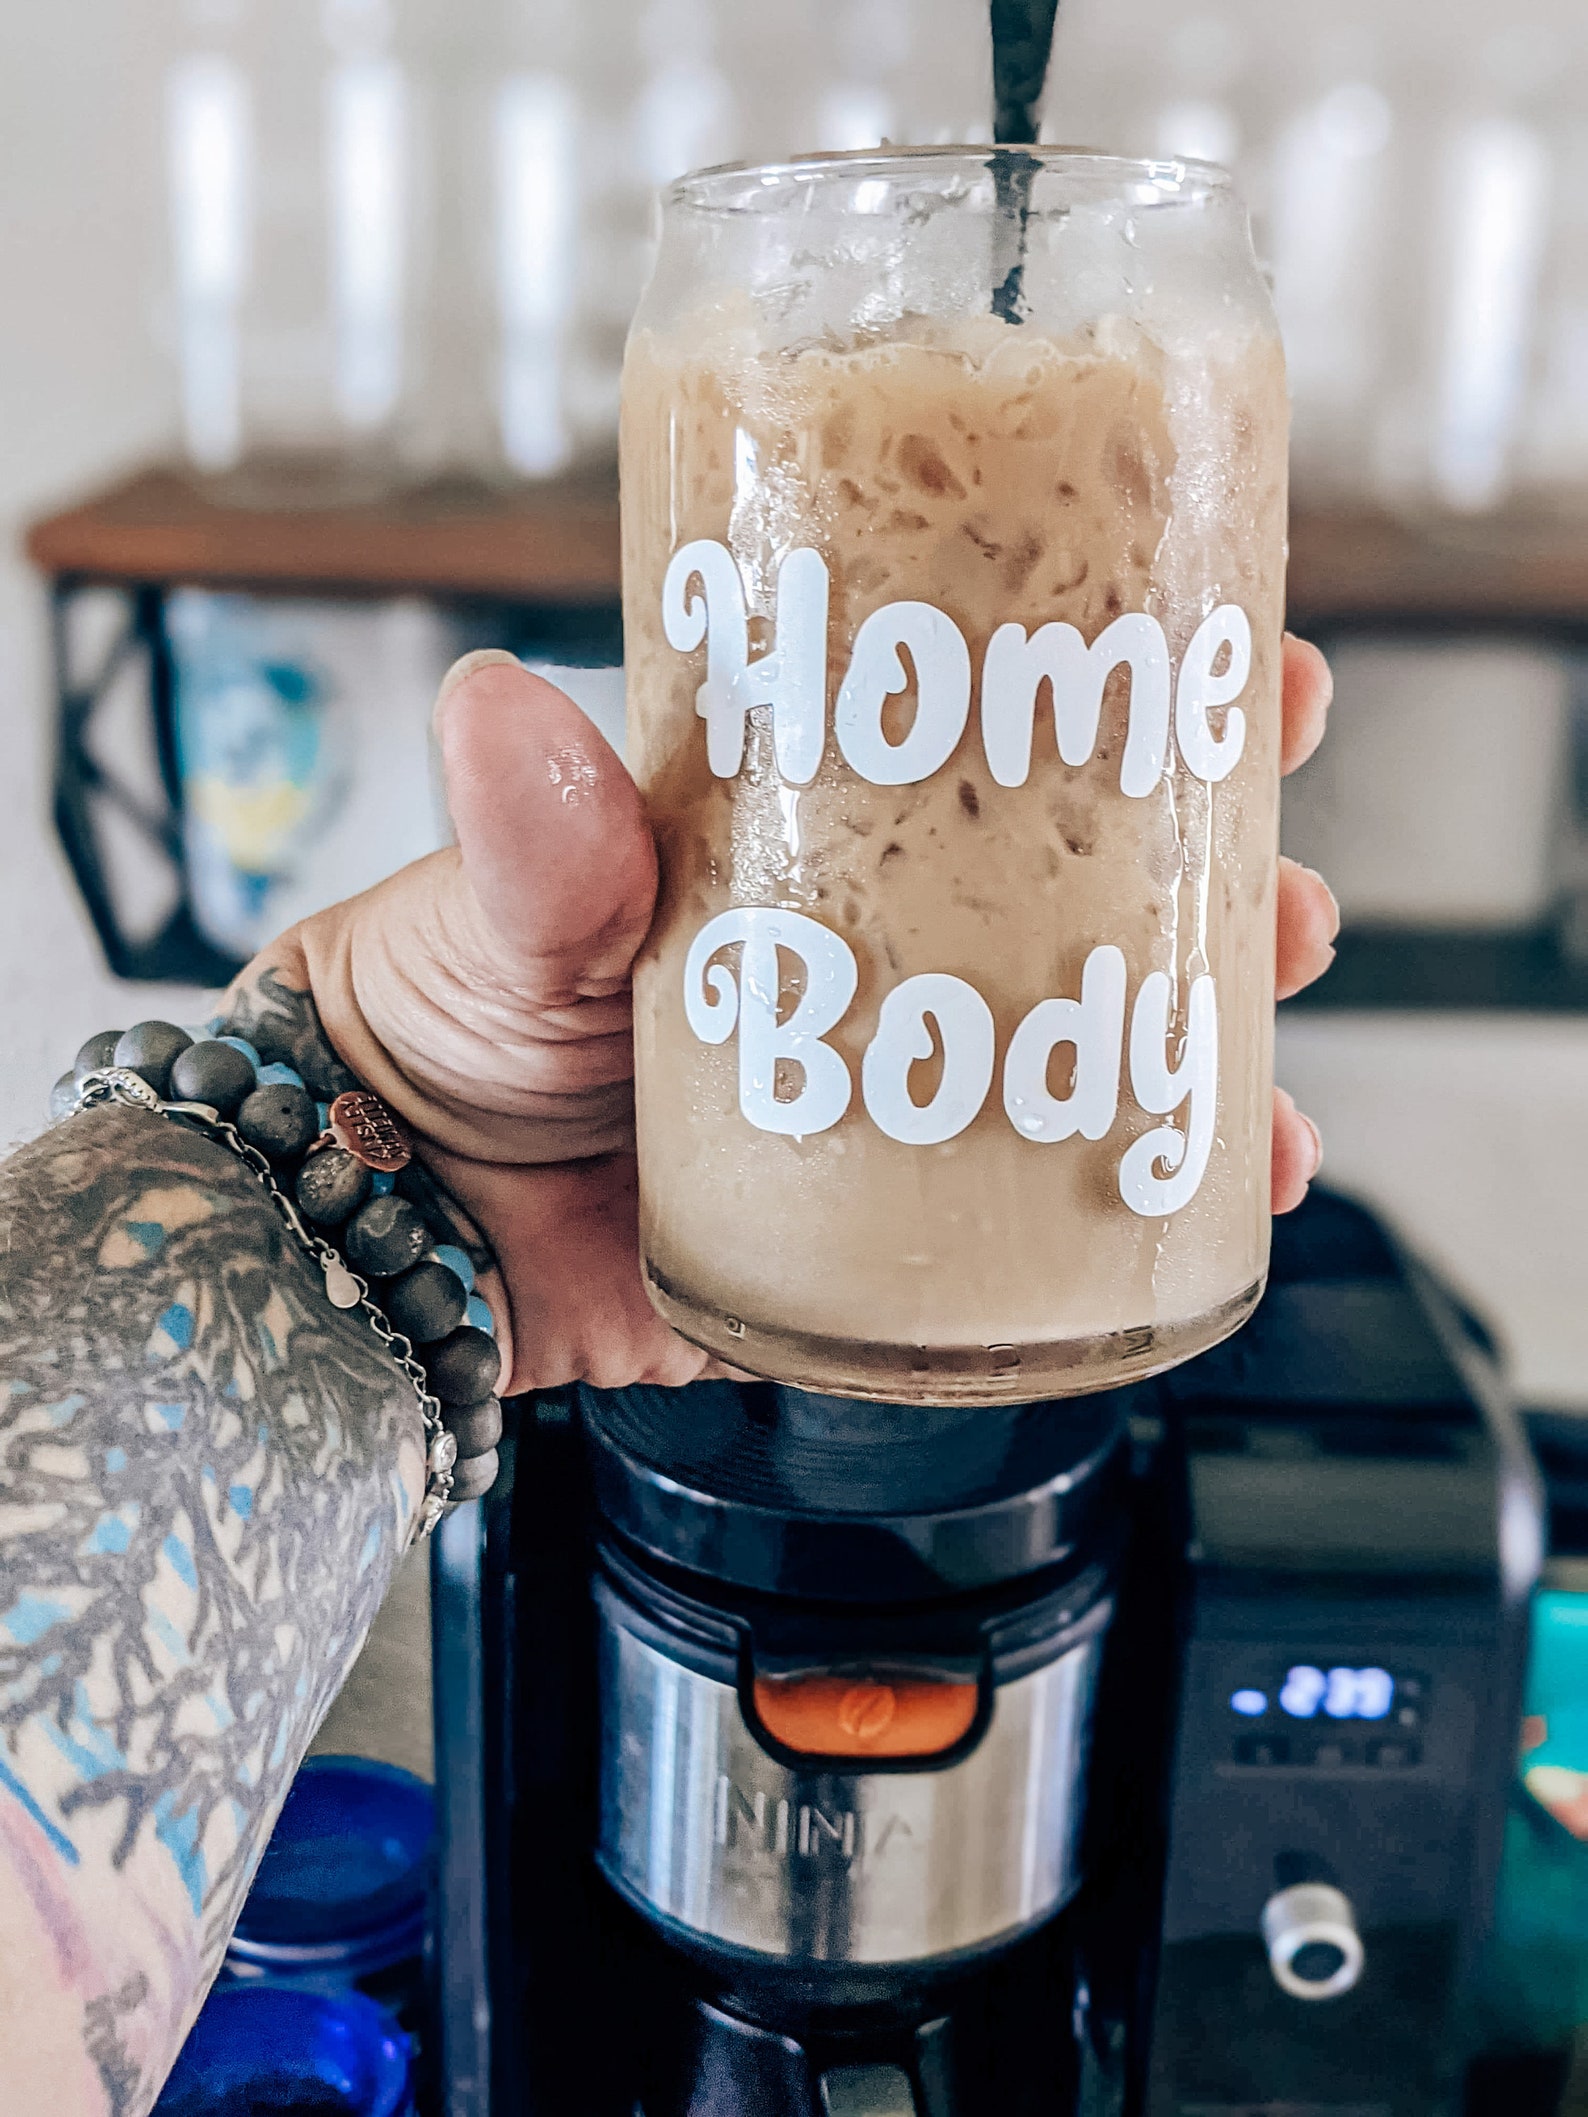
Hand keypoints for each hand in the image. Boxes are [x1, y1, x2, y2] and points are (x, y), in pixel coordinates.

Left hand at [256, 637, 1335, 1394]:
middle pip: (1085, 899)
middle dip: (1214, 887)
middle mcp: (874, 954)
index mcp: (809, 838)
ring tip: (1270, 1079)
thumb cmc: (436, 1013)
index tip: (1240, 664)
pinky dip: (1119, 1224)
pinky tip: (1197, 1214)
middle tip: (1287, 884)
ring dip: (1203, 1061)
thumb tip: (501, 707)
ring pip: (1086, 1062)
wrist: (385, 1220)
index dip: (1133, 698)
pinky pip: (1024, 1229)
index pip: (996, 739)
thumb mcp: (498, 901)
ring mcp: (888, 1095)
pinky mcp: (874, 1231)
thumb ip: (532, 832)